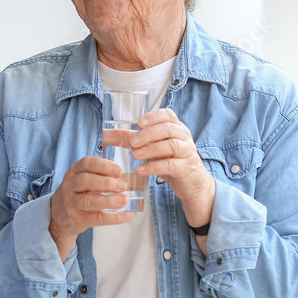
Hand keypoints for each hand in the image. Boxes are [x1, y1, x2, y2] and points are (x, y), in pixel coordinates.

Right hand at [48, 156, 132, 259]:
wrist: (58, 215)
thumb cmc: (77, 192)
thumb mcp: (83, 178)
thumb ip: (100, 174)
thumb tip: (124, 175)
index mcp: (74, 171)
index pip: (86, 164)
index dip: (103, 166)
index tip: (119, 170)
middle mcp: (70, 186)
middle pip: (85, 181)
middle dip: (106, 182)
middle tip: (123, 186)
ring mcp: (72, 203)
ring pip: (88, 201)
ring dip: (108, 200)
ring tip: (124, 200)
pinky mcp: (78, 219)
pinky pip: (97, 219)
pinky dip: (114, 218)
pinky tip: (127, 215)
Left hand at [125, 108, 215, 239]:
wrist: (192, 183)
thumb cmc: (169, 160)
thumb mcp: (151, 147)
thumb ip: (131, 140)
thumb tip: (106, 135)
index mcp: (176, 127)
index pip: (168, 115)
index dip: (153, 116)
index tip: (139, 123)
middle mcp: (183, 137)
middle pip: (168, 129)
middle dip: (148, 134)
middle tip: (132, 142)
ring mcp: (187, 152)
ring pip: (171, 145)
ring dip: (150, 149)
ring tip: (134, 155)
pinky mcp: (186, 168)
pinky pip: (171, 164)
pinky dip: (154, 166)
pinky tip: (141, 170)